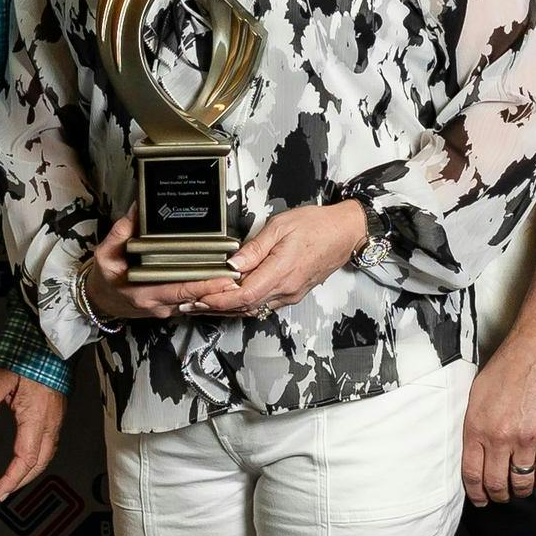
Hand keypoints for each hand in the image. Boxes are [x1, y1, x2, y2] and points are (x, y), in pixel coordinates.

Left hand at [0, 365, 63, 502]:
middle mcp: (50, 421)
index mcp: (36, 417)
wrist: (51, 337)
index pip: (25, 459)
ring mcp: (56, 416)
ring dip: (29, 471)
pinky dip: (37, 457)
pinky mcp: (57, 410)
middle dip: (19, 482)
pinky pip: (50, 442)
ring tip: (10, 480)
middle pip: (39, 463)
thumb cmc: (26, 354)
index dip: (11, 480)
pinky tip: (27, 455)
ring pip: (47, 454)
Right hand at [84, 211, 240, 323]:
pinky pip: (191, 302)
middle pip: (195, 297)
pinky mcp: (170, 309)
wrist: (100, 300)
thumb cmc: (105, 276)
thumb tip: (139, 206)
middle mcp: (158, 304)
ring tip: (236, 277)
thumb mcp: (106, 252)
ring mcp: (166, 309)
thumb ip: (123, 230)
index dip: (203, 284)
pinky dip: (206, 293)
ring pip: (195, 301)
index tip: (223, 275)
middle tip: (239, 274)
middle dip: (217, 287)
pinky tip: (221, 283)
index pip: (180, 289)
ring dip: (215, 291)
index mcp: (144, 293)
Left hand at [187, 203, 370, 318]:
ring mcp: (290, 294)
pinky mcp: (292, 294)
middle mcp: (286, 289)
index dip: (218, 300)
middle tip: (189, 305)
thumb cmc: (317, 226)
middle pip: (244, 307)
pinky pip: (263, 305)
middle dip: (214, 308)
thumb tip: (232, 263)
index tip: (199, 297)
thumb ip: (254, 248)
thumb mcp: (280, 227)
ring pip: (253, 309)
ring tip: (202, 305)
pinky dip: (242, 306)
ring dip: (226, 309)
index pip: (243, 295)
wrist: (345, 233)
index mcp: (281, 272)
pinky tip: (230, 301)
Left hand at [462, 344, 535, 506]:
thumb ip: (474, 425)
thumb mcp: (477, 396)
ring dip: (521, 491)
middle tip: (500, 496)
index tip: (480, 499)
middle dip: (498, 495)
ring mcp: (526, 440)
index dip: (475, 492)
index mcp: (477, 428)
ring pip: (522, 482)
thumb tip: (473, 449)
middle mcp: (499, 439)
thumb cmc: (508, 368)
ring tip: (521, 490)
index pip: (472, 473)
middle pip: (496, 483)